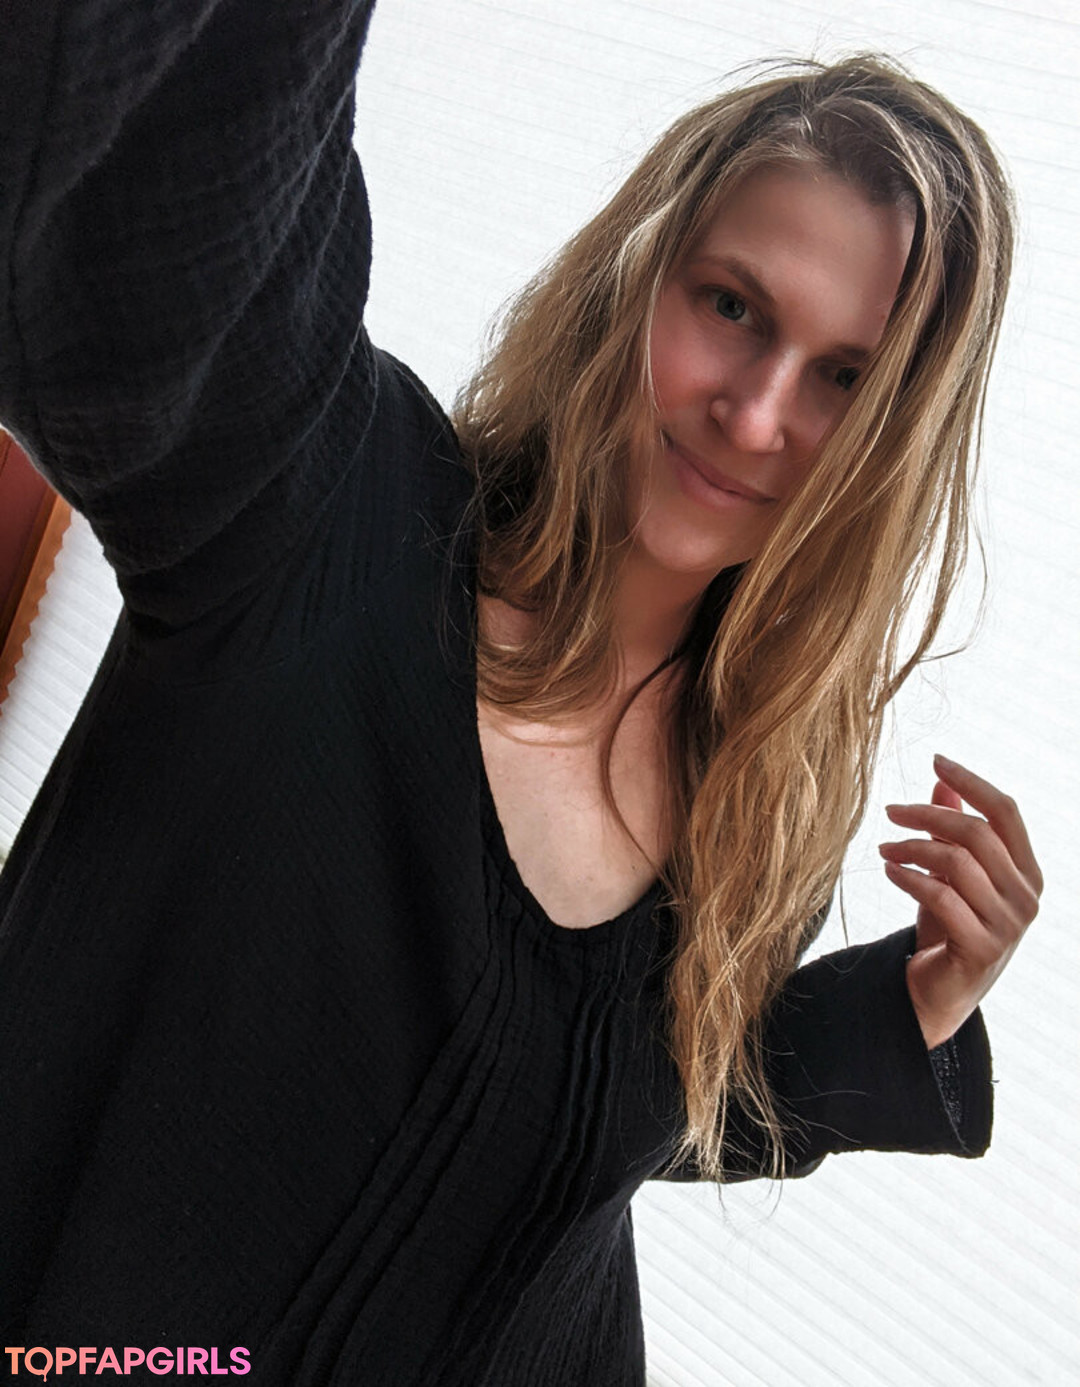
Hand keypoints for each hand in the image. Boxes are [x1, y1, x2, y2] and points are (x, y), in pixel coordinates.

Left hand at [878, 754, 1042, 1048]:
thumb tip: (941, 783)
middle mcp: (1026, 896)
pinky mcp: (982, 949)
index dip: (972, 781)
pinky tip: (888, 869)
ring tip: (883, 847)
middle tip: (890, 811)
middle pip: (977, 833)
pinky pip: (941, 897)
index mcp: (1028, 871)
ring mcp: (1008, 925)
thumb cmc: (949, 926)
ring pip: (956, 863)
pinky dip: (908, 877)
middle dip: (928, 815)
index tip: (936, 760)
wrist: (941, 992)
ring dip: (911, 847)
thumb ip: (953, 832)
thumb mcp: (951, 874)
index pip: (1006, 812)